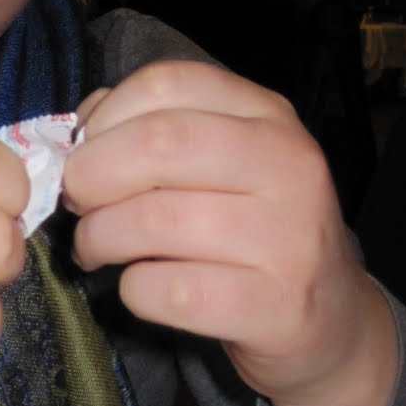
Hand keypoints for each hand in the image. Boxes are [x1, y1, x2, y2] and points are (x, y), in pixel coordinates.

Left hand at [60, 59, 397, 405]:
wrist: (329, 320)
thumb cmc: (249, 234)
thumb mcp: (220, 165)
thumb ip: (154, 130)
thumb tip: (83, 126)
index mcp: (268, 117)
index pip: (168, 84)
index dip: (104, 119)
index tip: (84, 153)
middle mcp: (289, 166)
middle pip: (159, 144)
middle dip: (90, 177)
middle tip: (76, 205)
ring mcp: (288, 238)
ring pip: (155, 220)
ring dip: (99, 238)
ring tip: (94, 250)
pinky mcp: (275, 307)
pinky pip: (170, 290)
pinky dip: (133, 290)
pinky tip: (139, 288)